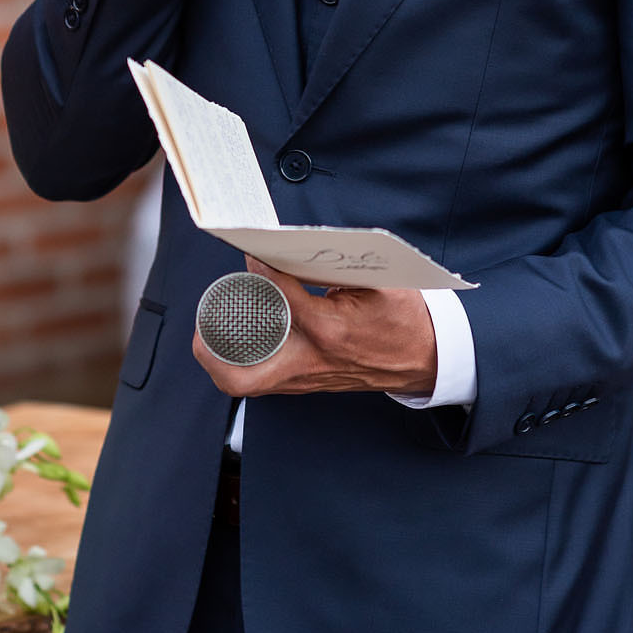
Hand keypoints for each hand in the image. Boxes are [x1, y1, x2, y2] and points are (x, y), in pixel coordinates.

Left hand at [191, 257, 437, 398]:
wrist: (427, 359)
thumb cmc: (405, 317)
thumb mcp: (379, 282)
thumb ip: (335, 266)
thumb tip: (295, 248)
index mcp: (332, 329)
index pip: (281, 299)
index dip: (261, 271)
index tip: (251, 252)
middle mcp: (314, 360)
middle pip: (245, 374)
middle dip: (213, 351)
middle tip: (205, 321)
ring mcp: (310, 378)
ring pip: (249, 383)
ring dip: (223, 360)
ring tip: (212, 331)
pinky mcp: (311, 384)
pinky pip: (266, 381)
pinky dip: (246, 362)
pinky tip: (242, 340)